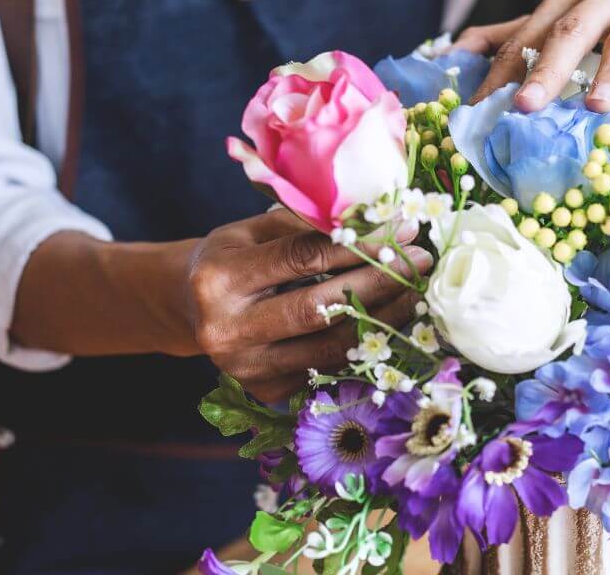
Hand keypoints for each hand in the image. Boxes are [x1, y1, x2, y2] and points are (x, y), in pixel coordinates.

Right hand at [184, 209, 430, 402]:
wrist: (189, 308)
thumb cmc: (231, 257)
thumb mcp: (253, 229)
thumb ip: (305, 225)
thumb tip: (376, 217)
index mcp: (220, 278)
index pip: (304, 258)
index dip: (360, 243)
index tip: (403, 229)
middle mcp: (228, 330)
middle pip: (320, 308)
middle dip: (379, 282)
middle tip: (420, 262)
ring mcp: (247, 369)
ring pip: (330, 346)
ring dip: (383, 319)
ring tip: (417, 292)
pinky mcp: (266, 392)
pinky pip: (329, 368)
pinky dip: (365, 345)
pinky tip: (393, 322)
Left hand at [456, 0, 609, 124]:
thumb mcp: (563, 19)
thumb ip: (512, 34)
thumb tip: (452, 52)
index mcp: (568, 1)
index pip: (526, 36)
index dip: (500, 72)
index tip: (475, 110)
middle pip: (570, 30)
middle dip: (545, 67)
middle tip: (524, 106)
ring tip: (598, 107)